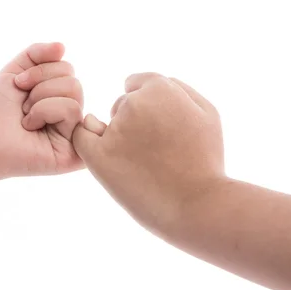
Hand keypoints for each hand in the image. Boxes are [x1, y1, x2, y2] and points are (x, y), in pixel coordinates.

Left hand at [0, 42, 83, 182]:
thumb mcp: (17, 70)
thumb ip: (38, 54)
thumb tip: (62, 46)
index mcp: (63, 98)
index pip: (67, 68)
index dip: (39, 71)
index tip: (19, 85)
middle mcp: (73, 116)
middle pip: (73, 80)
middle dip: (40, 85)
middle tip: (23, 105)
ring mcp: (75, 134)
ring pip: (74, 92)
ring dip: (40, 100)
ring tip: (26, 118)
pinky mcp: (75, 149)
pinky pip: (71, 110)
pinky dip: (44, 111)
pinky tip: (31, 127)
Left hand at [72, 73, 224, 236]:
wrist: (197, 205)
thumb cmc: (206, 161)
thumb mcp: (208, 114)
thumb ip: (179, 90)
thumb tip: (153, 84)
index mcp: (160, 89)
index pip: (137, 84)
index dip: (147, 104)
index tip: (157, 127)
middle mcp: (133, 104)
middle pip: (122, 103)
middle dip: (133, 120)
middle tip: (153, 150)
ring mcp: (114, 130)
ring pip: (105, 122)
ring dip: (116, 135)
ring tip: (141, 164)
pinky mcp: (98, 156)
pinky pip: (82, 137)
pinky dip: (88, 139)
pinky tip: (101, 151)